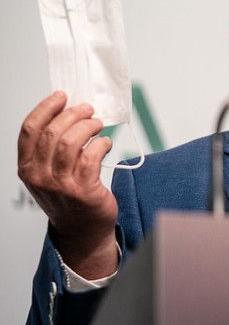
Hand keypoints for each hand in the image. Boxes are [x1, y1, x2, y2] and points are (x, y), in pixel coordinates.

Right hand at [18, 91, 118, 278]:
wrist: (82, 229)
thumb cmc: (68, 195)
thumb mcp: (48, 172)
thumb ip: (51, 146)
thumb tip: (68, 110)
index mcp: (27, 167)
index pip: (29, 130)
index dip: (46, 108)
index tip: (62, 96)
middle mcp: (39, 176)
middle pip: (52, 132)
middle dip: (73, 114)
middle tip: (88, 109)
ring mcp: (60, 185)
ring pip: (70, 142)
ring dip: (88, 126)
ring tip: (97, 124)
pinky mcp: (82, 190)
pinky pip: (91, 157)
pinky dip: (100, 144)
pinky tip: (105, 143)